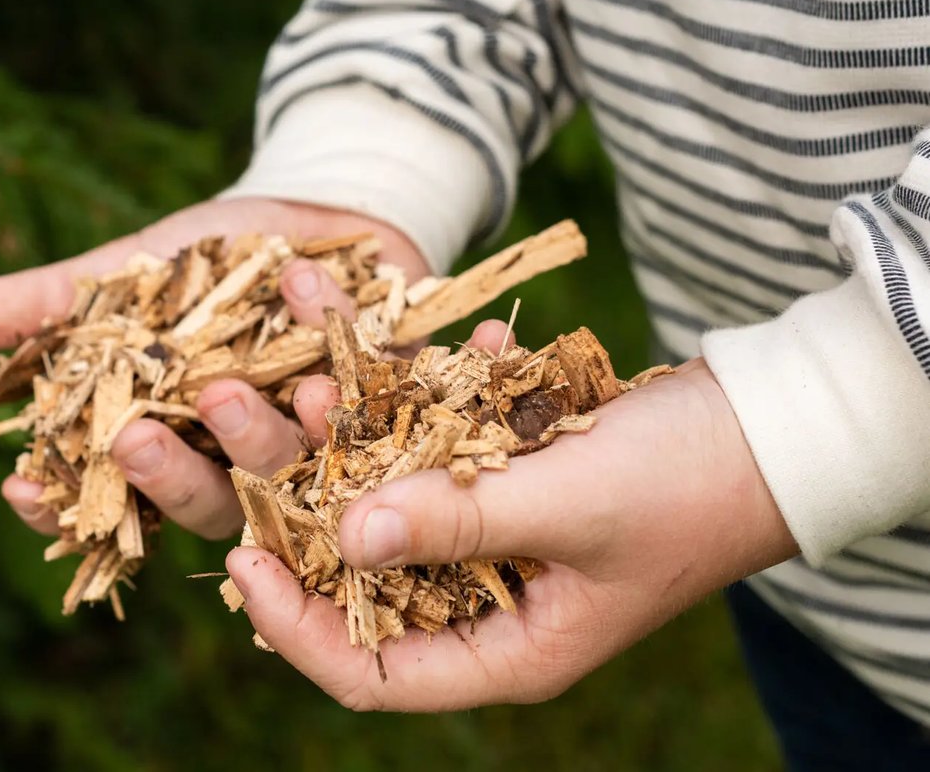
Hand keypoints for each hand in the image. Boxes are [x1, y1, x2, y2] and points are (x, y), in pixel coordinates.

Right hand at [0, 197, 429, 538]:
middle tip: (134, 442)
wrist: (317, 212)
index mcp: (180, 448)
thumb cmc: (213, 254)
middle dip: (168, 475)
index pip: (111, 499)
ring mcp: (321, 450)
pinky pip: (370, 405)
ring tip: (231, 392)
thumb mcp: (134, 271)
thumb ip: (61, 300)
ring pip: (289, 468)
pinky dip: (343, 367)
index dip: (65, 500)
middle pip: (206, 500)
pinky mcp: (391, 414)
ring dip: (260, 437)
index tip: (21, 487)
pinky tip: (315, 327)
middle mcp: (248, 466)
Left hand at [224, 354, 796, 710]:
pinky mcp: (505, 474)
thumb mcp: (570, 505)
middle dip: (306, 498)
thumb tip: (348, 538)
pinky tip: (446, 343)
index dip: (295, 623)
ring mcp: (494, 533)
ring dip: (355, 429)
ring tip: (316, 367)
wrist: (772, 426)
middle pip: (364, 570)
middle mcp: (488, 599)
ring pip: (393, 491)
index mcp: (504, 648)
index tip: (241, 557)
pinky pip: (440, 440)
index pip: (369, 671)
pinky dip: (431, 395)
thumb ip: (458, 520)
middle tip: (249, 426)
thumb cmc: (690, 484)